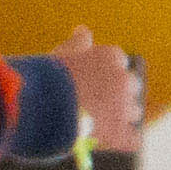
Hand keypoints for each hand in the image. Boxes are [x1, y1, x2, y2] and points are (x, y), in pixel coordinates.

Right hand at [51, 27, 145, 155]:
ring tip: (97, 124)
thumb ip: (77, 42)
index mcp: (111, 56)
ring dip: (120, 117)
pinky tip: (111, 140)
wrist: (37, 108)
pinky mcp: (120, 134)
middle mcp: (123, 79)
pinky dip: (125, 140)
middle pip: (131, 86)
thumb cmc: (45, 78)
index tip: (93, 81)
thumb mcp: (61, 54)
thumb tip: (83, 29)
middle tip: (97, 104)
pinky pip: (133, 139)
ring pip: (133, 112)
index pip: (118, 61)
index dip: (105, 73)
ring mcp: (124, 108)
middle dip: (118, 94)